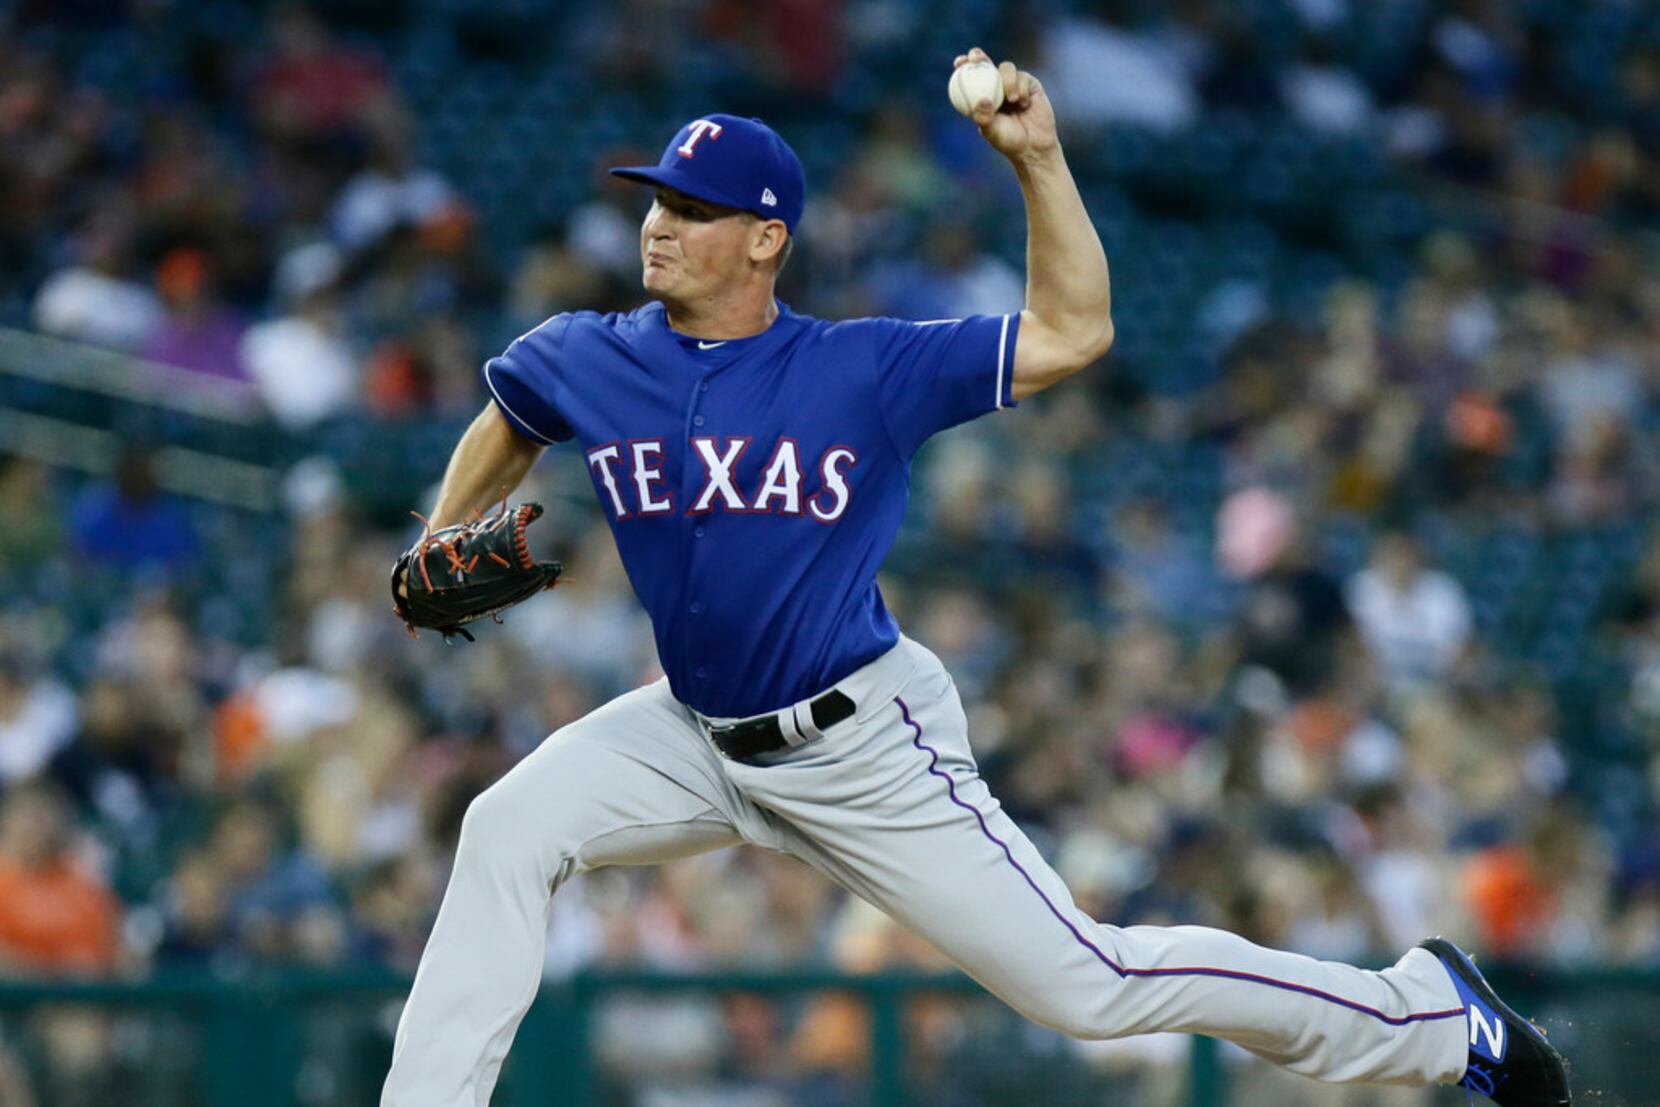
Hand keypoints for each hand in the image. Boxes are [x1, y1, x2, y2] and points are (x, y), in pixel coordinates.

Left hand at [953, 48, 1057, 165]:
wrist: (1033, 145)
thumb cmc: (1008, 141)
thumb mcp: (992, 132)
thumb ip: (985, 117)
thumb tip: (982, 100)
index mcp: (982, 95)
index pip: (970, 76)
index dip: (963, 65)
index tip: (958, 63)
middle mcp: (996, 86)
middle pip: (985, 63)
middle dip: (978, 56)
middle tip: (975, 58)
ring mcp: (1013, 83)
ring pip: (1006, 68)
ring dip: (1007, 80)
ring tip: (1012, 99)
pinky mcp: (1030, 84)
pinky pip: (1023, 77)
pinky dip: (1022, 89)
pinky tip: (1024, 104)